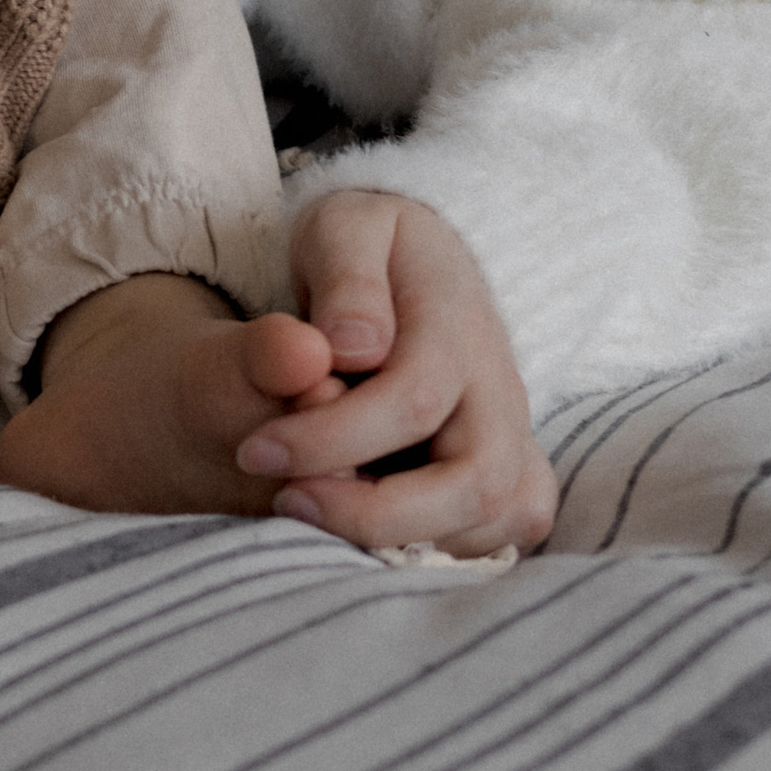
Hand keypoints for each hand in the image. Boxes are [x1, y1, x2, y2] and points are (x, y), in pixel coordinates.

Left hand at [234, 190, 556, 554]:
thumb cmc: (364, 244)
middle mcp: (500, 384)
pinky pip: (507, 527)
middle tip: (290, 503)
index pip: (411, 400)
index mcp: (456, 320)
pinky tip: (369, 524)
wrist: (412, 254)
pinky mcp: (513, 462)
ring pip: (495, 516)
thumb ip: (347, 275)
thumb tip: (353, 346)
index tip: (256, 449)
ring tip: (318, 511)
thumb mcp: (342, 226)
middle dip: (377, 512)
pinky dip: (443, 544)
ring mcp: (514, 427)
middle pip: (476, 481)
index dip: (331, 438)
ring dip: (407, 534)